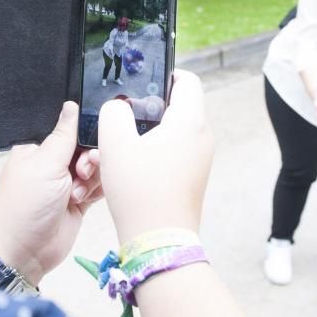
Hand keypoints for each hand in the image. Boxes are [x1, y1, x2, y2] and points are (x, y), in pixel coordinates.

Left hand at [0, 101, 101, 285]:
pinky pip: (98, 187)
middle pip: (87, 146)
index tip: (90, 140)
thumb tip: (71, 106)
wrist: (24, 253)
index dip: (84, 132)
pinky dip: (98, 190)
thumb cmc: (24, 207)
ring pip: (96, 167)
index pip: (69, 128)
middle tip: (83, 169)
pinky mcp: (78, 201)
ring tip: (79, 190)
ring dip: (93, 176)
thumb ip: (64, 134)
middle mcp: (52, 162)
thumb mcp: (45, 164)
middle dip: (91, 156)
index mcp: (39, 147)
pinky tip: (87, 197)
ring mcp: (65, 182)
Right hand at [97, 69, 214, 243]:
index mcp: (190, 121)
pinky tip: (135, 162)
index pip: (187, 79)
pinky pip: (177, 149)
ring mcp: (201, 158)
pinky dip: (158, 148)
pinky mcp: (194, 176)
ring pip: (177, 128)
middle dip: (153, 104)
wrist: (158, 241)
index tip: (141, 84)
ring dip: (153, 128)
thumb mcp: (115, 144)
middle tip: (126, 113)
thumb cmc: (140, 191)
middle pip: (181, 104)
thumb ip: (113, 112)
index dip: (165, 74)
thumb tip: (118, 106)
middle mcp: (202, 137)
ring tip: (126, 140)